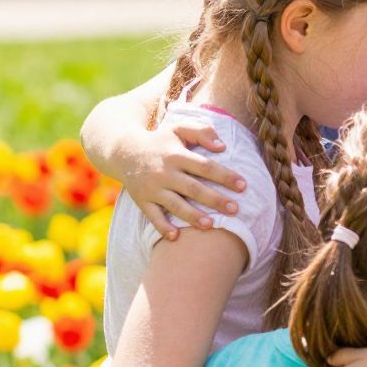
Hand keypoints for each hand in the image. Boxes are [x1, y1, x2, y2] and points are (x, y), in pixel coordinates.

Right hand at [126, 122, 247, 239]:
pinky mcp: (142, 200)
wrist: (123, 151)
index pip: (205, 166)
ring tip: (211, 225)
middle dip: (215, 200)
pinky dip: (162, 227)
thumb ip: (201, 132)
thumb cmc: (159, 141)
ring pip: (174, 204)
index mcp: (176, 154)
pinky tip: (176, 236)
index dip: (224, 176)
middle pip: (193, 188)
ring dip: (192, 216)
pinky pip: (152, 216)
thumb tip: (222, 146)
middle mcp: (164, 172)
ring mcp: (152, 188)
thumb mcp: (178, 129)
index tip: (243, 186)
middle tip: (235, 210)